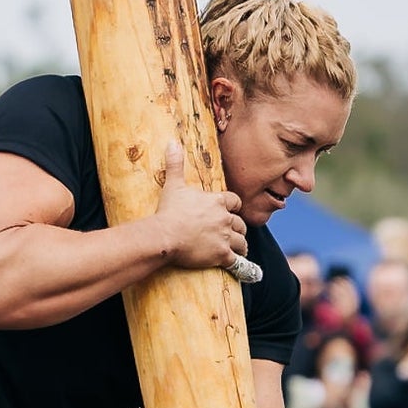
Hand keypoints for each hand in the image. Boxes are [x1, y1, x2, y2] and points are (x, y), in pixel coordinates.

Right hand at [155, 144, 246, 271]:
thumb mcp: (173, 184)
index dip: (233, 206)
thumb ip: (175, 163)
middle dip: (238, 228)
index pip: (235, 201)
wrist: (165, 235)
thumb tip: (172, 142)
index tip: (230, 210)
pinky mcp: (222, 255)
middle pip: (240, 223)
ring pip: (242, 242)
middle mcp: (225, 218)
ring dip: (240, 245)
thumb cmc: (169, 210)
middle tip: (233, 232)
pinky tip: (238, 265)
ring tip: (238, 248)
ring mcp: (225, 237)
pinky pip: (237, 260)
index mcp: (217, 201)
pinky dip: (239, 263)